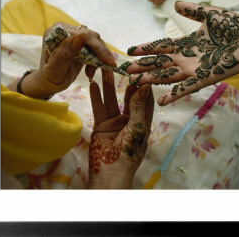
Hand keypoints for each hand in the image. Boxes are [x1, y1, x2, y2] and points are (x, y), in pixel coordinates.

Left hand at [15, 22, 115, 98]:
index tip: (108, 63)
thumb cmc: (50, 78)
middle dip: (102, 54)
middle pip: (92, 37)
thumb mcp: (55, 70)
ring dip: (101, 58)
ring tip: (95, 73)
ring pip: (96, 42)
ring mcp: (73, 34)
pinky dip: (98, 59)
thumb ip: (65, 54)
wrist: (50, 82)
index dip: (97, 47)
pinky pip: (95, 46)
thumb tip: (81, 36)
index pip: (83, 35)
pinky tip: (92, 70)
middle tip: (109, 69)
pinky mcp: (79, 40)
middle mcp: (64, 29)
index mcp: (55, 32)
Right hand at [88, 70, 153, 188]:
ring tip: (106, 69)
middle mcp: (130, 119)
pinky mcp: (101, 125)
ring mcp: (115, 121)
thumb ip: (138, 106)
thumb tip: (144, 85)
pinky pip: (99, 107)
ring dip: (108, 85)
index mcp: (143, 121)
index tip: (141, 69)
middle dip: (125, 82)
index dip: (143, 84)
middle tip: (121, 65)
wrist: (110, 172)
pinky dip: (96, 96)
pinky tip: (94, 83)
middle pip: (128, 97)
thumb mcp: (136, 128)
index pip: (145, 99)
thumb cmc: (128, 152)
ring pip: (112, 99)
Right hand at [125, 1, 238, 105]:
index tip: (130, 50)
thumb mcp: (209, 14)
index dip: (146, 48)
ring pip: (168, 75)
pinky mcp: (206, 78)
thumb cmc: (233, 26)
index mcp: (187, 43)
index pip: (162, 46)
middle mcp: (188, 58)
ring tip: (135, 82)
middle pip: (160, 63)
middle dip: (143, 66)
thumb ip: (192, 10)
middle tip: (126, 70)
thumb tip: (175, 4)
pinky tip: (161, 101)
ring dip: (152, 79)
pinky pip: (187, 87)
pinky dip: (174, 94)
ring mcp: (195, 69)